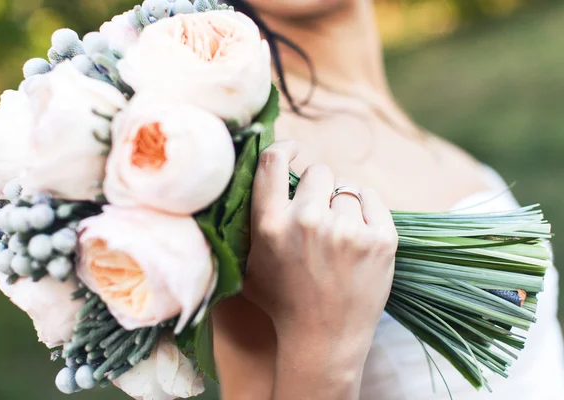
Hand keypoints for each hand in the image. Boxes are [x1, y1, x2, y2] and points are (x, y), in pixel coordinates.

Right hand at [244, 141, 396, 398]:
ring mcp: (347, 230)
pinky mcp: (381, 238)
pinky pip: (371, 198)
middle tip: (318, 218)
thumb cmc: (284, 302)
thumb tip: (253, 175)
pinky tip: (358, 236)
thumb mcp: (250, 265)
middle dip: (318, 188)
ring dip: (342, 205)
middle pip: (318, 171)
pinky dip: (366, 210)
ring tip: (338, 240)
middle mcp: (307, 221)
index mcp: (271, 225)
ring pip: (346, 188)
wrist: (325, 340)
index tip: (292, 150)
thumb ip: (249, 222)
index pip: (273, 160)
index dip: (284, 147)